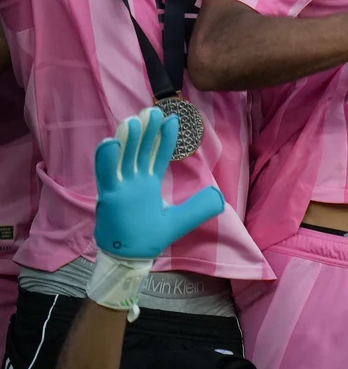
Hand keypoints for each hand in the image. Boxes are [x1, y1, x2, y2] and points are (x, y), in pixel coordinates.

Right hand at [93, 107, 224, 259]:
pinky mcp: (109, 196)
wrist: (130, 257)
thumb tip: (219, 195)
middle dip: (147, 131)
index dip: (165, 138)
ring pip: (124, 157)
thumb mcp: (180, 220)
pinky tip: (111, 142)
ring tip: (135, 120)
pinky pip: (107, 175)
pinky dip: (107, 159)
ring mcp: (121, 186)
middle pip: (141, 150)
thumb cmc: (149, 237)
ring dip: (129, 139)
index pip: (158, 155)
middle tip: (153, 110)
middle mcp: (135, 181)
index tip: (172, 119)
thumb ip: (198, 208)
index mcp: (149, 184)